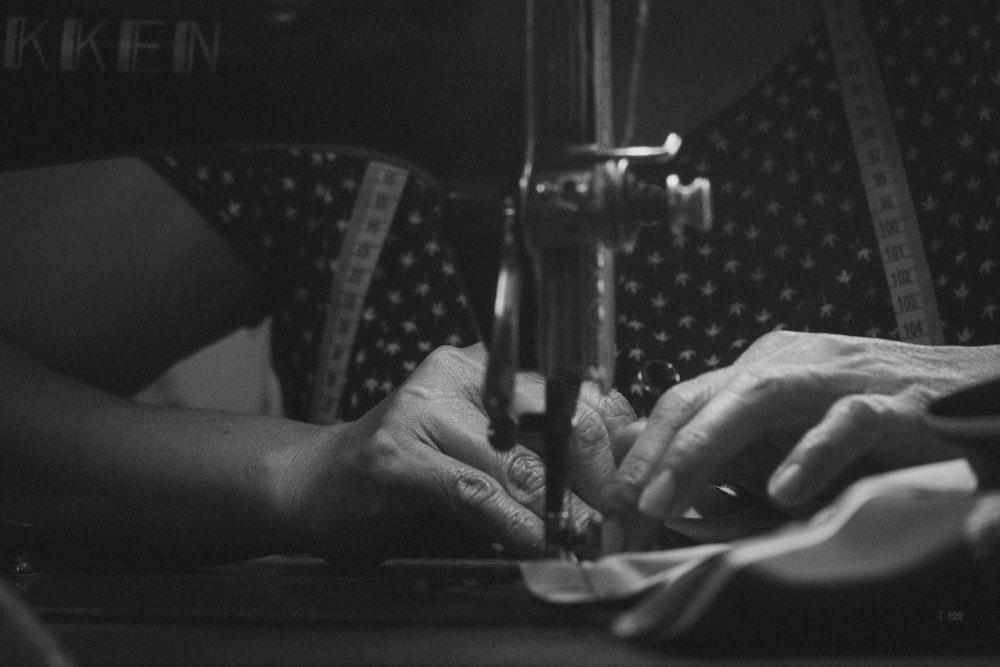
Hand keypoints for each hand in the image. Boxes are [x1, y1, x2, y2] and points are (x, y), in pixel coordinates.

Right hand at [279, 344, 634, 566]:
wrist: (317, 482)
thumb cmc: (406, 469)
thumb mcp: (476, 447)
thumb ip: (532, 452)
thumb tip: (607, 477)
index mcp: (480, 368)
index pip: (568, 389)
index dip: (610, 437)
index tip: (631, 480)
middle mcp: (454, 376)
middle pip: (553, 416)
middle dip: (595, 475)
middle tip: (617, 515)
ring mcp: (421, 411)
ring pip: (517, 460)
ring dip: (559, 508)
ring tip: (584, 537)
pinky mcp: (398, 457)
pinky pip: (476, 492)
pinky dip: (512, 522)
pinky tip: (534, 543)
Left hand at [603, 331, 999, 551]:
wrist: (973, 393)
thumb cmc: (876, 418)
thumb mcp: (792, 432)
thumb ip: (739, 451)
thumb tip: (667, 482)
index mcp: (763, 366)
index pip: (684, 399)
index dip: (643, 448)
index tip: (614, 498)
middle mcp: (791, 362)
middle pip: (704, 394)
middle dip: (656, 451)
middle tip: (626, 503)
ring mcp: (839, 377)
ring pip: (757, 398)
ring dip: (704, 449)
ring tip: (670, 499)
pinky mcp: (893, 401)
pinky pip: (846, 422)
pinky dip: (809, 455)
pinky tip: (782, 491)